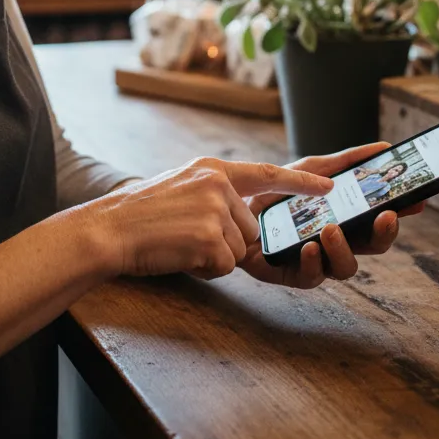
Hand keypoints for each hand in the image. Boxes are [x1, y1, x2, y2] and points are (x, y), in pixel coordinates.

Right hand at [92, 156, 334, 280]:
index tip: (329, 188)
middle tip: (187, 236)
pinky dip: (204, 269)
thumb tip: (242, 212)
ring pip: (238, 249)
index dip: (300, 183)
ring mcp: (215, 210)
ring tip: (180, 244)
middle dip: (225, 242)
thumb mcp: (181, 186)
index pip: (266, 173)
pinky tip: (179, 256)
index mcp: (212, 169)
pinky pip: (224, 266)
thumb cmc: (141, 215)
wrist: (109, 229)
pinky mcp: (210, 238)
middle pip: (249, 229)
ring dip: (213, 257)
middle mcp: (217, 184)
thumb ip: (214, 192)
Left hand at [241, 142, 425, 289]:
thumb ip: (344, 161)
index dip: (401, 213)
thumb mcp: (310, 169)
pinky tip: (310, 247)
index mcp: (346, 219)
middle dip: (384, 234)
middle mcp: (337, 243)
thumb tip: (383, 147)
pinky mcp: (291, 274)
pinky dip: (313, 262)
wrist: (231, 205)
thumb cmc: (275, 192)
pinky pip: (311, 277)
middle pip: (373, 247)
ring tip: (332, 228)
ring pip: (347, 267)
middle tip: (385, 216)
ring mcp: (317, 260)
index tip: (416, 201)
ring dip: (344, 248)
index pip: (380, 221)